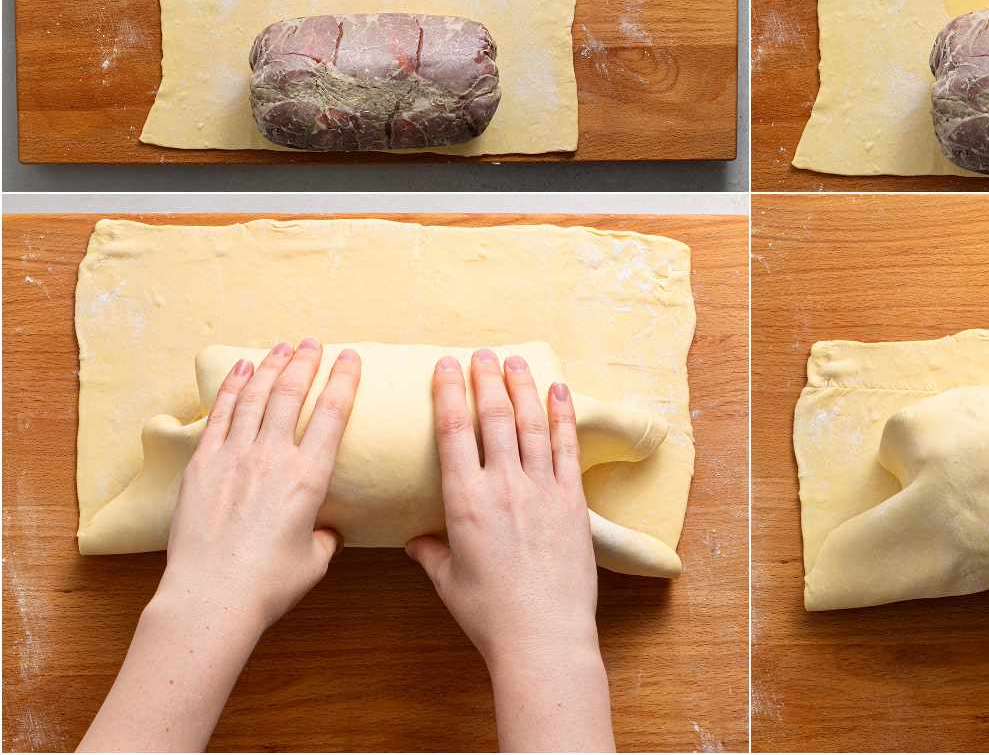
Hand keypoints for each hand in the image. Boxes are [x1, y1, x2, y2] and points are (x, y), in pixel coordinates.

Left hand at [80, 340, 358, 751]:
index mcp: (309, 476)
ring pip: (255, 397)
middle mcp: (272, 457)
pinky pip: (220, 416)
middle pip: (291, 394)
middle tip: (313, 343)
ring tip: (281, 347)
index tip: (351, 357)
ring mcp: (234, 457)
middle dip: (305, 362)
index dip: (344, 380)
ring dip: (270, 367)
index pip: (332, 413)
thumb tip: (324, 531)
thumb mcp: (313, 561)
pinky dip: (232, 389)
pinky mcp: (203, 466)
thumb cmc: (268, 585)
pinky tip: (240, 371)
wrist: (210, 598)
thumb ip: (324, 538)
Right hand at [406, 351, 613, 752]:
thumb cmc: (490, 614)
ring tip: (516, 362)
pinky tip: (558, 392)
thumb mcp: (448, 581)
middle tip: (482, 354)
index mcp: (464, 502)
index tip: (445, 366)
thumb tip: (413, 540)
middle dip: (487, 380)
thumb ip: (430, 552)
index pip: (454, 432)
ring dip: (523, 388)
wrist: (543, 636)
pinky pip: (566, 449)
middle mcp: (503, 486)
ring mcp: (542, 490)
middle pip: (494, 418)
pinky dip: (562, 417)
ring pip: (532, 425)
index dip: (449, 393)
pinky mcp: (572, 501)